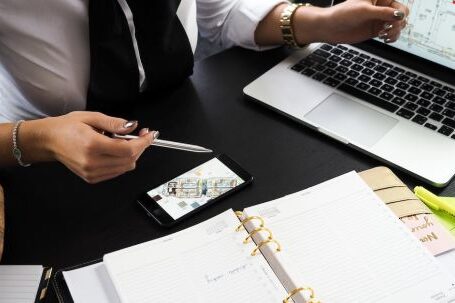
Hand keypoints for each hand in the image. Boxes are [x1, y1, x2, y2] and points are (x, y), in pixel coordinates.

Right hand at [25, 111, 155, 183]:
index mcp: (92, 145)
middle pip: (130, 160)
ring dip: (132, 154)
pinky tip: (116, 150)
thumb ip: (114, 123)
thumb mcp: (91, 117)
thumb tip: (132, 126)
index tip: (150, 134)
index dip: (143, 142)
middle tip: (141, 134)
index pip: (128, 149)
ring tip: (125, 141)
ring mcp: (92, 173)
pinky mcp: (92, 178)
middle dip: (140, 147)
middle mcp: (92, 162)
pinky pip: (117, 171)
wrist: (49, 141)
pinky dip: (123, 161)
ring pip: (126, 167)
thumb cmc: (67, 127)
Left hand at [294, 0, 408, 44]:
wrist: (329, 28)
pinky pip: (390, 33)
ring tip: (385, 35)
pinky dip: (391, 37)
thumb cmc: (343, 14)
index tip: (395, 20)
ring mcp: (378, 20)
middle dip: (398, 23)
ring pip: (397, 25)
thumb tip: (400, 15)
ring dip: (395, 31)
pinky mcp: (375, 30)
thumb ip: (383, 13)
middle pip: (401, 16)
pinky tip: (385, 39)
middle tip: (388, 29)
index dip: (400, 13)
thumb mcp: (364, 11)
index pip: (398, 5)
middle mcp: (380, 8)